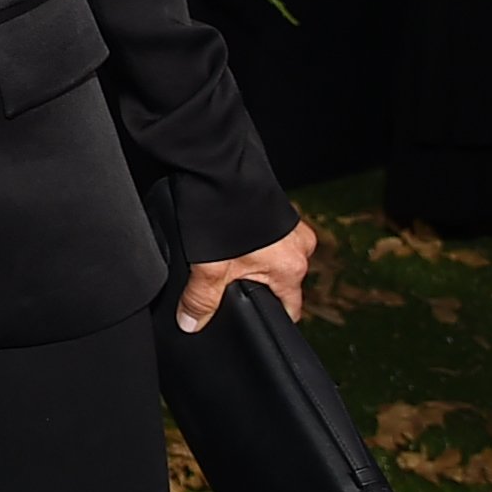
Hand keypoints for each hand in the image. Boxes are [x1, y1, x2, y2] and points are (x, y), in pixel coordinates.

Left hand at [177, 216, 315, 332]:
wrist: (221, 167)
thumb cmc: (223, 213)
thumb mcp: (208, 266)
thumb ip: (201, 300)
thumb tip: (192, 324)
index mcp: (291, 269)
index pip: (290, 309)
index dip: (270, 319)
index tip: (256, 323)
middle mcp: (299, 248)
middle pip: (280, 282)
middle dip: (256, 285)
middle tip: (228, 283)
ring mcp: (291, 226)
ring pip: (273, 257)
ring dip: (253, 260)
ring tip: (226, 255)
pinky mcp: (277, 209)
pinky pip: (268, 236)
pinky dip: (251, 239)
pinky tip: (229, 234)